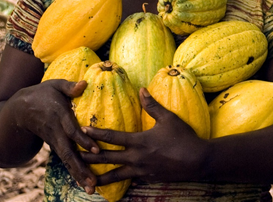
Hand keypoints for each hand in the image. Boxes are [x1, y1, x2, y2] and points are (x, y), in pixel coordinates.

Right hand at [13, 79, 98, 193]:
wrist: (18, 110)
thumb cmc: (42, 93)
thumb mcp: (54, 85)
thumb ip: (70, 86)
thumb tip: (85, 83)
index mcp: (59, 116)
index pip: (72, 130)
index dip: (83, 140)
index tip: (95, 150)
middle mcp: (56, 132)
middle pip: (69, 153)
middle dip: (81, 168)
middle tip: (92, 182)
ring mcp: (54, 141)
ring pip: (67, 160)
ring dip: (78, 174)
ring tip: (91, 188)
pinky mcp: (55, 145)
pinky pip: (65, 160)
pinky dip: (74, 171)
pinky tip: (84, 183)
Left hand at [80, 88, 207, 185]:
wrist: (198, 161)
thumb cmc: (184, 137)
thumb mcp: (169, 118)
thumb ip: (152, 105)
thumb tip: (141, 89)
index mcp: (139, 141)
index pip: (112, 137)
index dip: (96, 133)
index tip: (82, 130)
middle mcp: (137, 158)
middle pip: (108, 158)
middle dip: (90, 157)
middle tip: (74, 156)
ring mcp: (142, 171)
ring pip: (115, 175)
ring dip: (100, 177)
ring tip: (87, 180)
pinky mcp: (148, 179)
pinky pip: (130, 180)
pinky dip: (119, 182)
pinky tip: (113, 184)